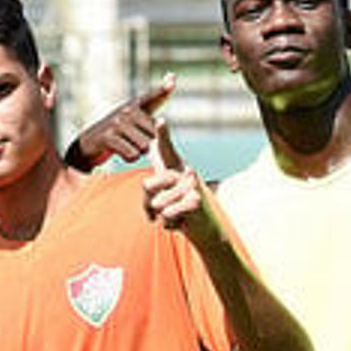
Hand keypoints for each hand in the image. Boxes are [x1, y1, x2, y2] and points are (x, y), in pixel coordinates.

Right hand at [66, 72, 174, 168]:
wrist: (89, 142)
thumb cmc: (117, 129)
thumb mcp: (134, 114)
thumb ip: (155, 99)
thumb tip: (172, 78)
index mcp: (134, 105)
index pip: (152, 98)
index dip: (163, 90)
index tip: (172, 82)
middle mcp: (126, 111)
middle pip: (154, 133)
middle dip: (148, 142)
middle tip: (133, 141)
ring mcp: (117, 124)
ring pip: (144, 146)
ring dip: (139, 152)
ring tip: (127, 147)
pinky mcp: (108, 137)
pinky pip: (132, 154)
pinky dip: (130, 158)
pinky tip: (122, 154)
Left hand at [141, 118, 211, 237]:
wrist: (204, 228)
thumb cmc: (177, 210)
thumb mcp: (158, 199)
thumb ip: (150, 191)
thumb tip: (149, 178)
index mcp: (175, 168)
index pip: (166, 150)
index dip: (162, 135)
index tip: (161, 121)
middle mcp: (185, 172)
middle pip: (147, 186)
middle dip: (147, 204)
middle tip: (162, 210)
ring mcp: (192, 185)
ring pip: (157, 204)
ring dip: (160, 216)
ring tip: (174, 214)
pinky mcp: (196, 201)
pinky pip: (166, 215)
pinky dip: (168, 224)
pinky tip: (180, 222)